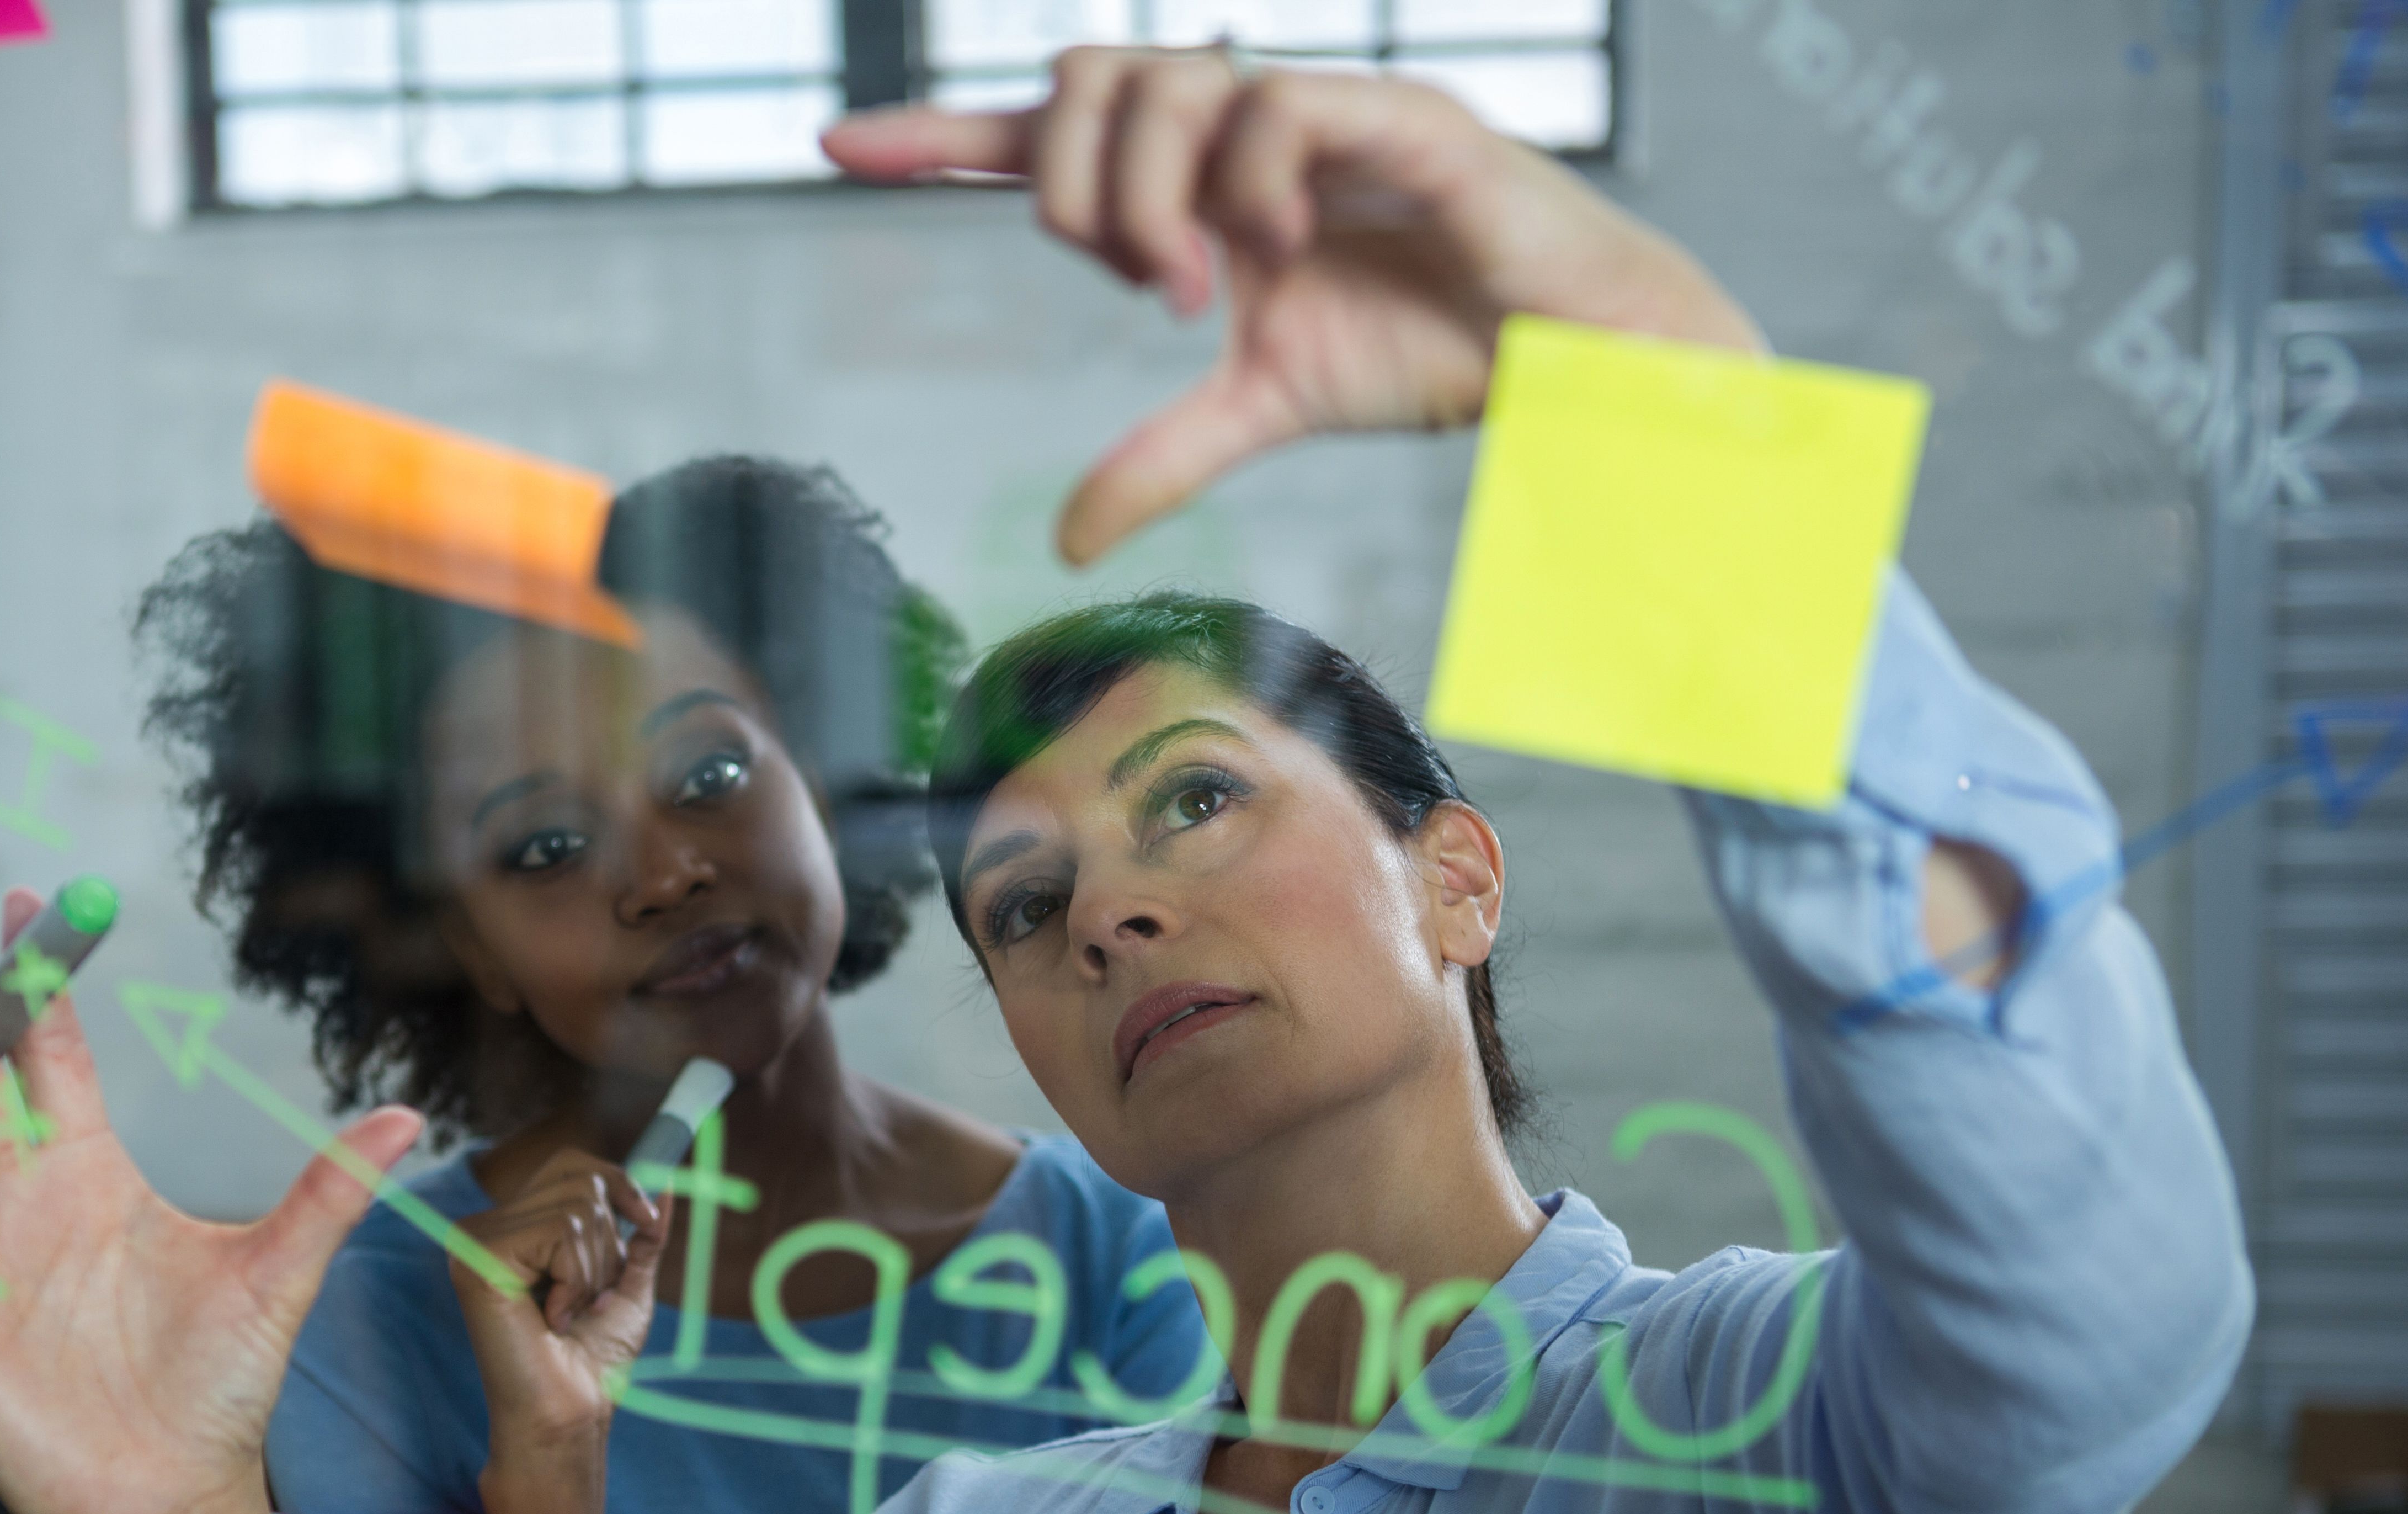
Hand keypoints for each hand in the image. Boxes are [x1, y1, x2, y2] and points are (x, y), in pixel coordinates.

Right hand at [450, 1149, 665, 1486]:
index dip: (618, 1182)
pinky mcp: (478, 1256)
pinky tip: (553, 1319)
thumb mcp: (628, 1284)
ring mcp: (476, 1239)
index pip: (571, 1164)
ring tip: (572, 1314)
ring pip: (575, 1209)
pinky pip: (559, 1233)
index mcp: (518, 1227)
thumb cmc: (594, 1360)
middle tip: (592, 1299)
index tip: (644, 1220)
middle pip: (580, 1180)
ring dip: (594, 1272)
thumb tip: (669, 1182)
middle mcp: (489, 1226)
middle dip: (610, 1244)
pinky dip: (575, 1281)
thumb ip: (642, 1235)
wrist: (572, 1412)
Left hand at [823, 47, 1763, 562]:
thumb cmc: (1426, 347)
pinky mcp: (1393, 110)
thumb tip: (1068, 537)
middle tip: (1136, 290)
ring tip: (1201, 287)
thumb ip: (1164, 457)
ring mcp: (1315, 106)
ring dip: (1152, 199)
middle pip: (1084, 81)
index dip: (941, 136)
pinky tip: (1283, 250)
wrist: (1569, 350)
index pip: (1048, 134)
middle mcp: (1244, 124)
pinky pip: (1273, 107)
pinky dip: (1249, 189)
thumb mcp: (1266, 409)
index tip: (838, 148)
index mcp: (1201, 183)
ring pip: (1166, 82)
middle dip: (1073, 190)